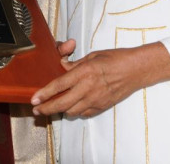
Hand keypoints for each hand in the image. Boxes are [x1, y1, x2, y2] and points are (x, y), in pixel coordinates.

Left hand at [30, 42, 169, 117]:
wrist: (136, 70)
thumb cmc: (115, 58)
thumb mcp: (93, 56)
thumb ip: (75, 64)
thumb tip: (62, 66)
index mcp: (85, 72)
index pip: (59, 85)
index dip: (45, 93)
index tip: (34, 99)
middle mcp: (88, 88)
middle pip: (62, 103)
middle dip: (46, 108)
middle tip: (37, 110)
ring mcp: (95, 99)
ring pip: (71, 111)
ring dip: (60, 110)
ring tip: (52, 108)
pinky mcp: (101, 106)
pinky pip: (83, 113)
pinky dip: (75, 112)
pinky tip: (72, 107)